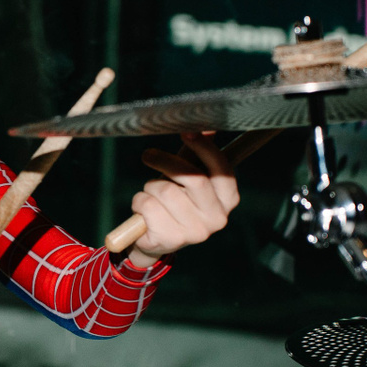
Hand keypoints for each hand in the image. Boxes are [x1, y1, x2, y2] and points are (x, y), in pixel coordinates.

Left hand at [125, 132, 239, 267]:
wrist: (156, 239)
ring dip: (149, 187)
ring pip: (165, 190)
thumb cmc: (174, 201)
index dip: (204, 147)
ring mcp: (197, 232)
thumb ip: (196, 154)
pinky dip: (139, 203)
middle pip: (192, 177)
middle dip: (165, 162)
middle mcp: (218, 217)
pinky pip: (148, 206)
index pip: (221, 168)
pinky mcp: (172, 239)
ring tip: (150, 196)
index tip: (187, 132)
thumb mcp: (187, 177)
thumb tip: (208, 126)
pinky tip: (144, 213)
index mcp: (228, 198)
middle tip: (148, 155)